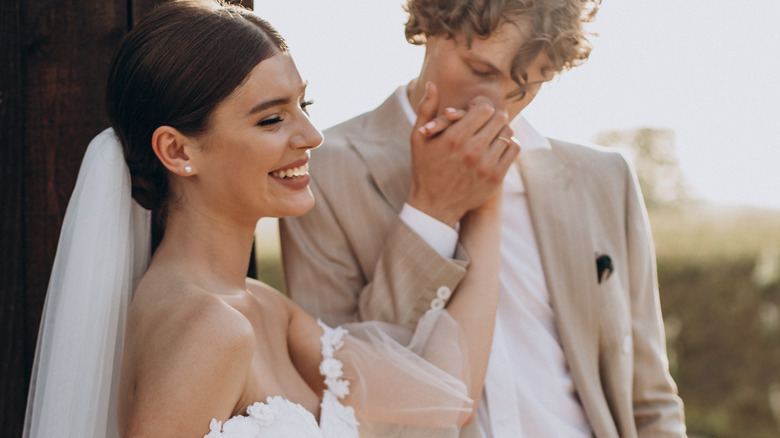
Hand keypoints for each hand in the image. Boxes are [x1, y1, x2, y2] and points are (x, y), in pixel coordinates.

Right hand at [407, 82, 519, 227]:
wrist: (434, 205)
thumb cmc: (424, 168)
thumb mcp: (418, 139)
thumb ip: (426, 109)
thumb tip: (432, 84)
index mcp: (454, 139)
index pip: (484, 109)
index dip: (481, 105)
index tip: (474, 110)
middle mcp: (472, 152)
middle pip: (499, 118)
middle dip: (492, 116)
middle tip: (485, 120)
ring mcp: (486, 166)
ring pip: (508, 133)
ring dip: (500, 130)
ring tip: (490, 133)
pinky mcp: (495, 178)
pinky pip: (513, 150)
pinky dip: (508, 144)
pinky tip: (496, 146)